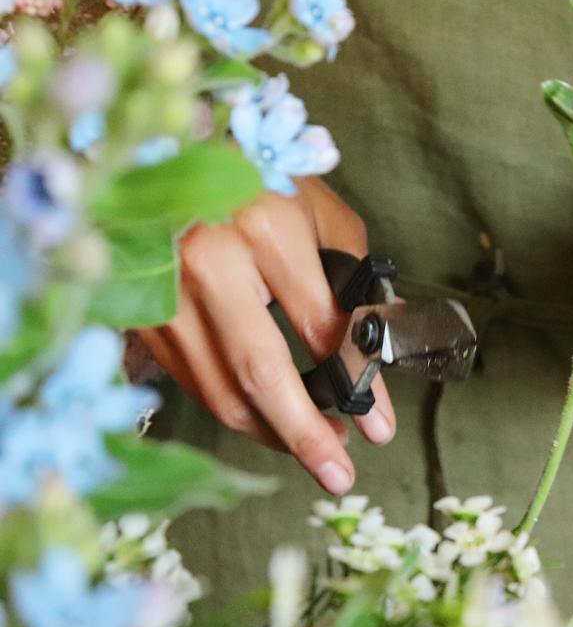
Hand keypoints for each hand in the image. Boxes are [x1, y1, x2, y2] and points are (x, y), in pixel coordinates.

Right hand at [136, 177, 394, 494]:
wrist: (167, 151)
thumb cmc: (261, 181)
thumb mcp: (322, 214)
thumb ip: (355, 280)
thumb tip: (379, 356)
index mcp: (265, 224)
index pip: (321, 326)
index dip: (356, 384)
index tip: (382, 428)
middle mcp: (206, 257)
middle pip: (260, 373)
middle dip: (305, 436)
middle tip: (340, 476)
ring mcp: (161, 287)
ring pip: (218, 389)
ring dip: (270, 433)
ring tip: (314, 449)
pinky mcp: (135, 310)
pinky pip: (191, 381)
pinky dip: (233, 409)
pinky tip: (267, 419)